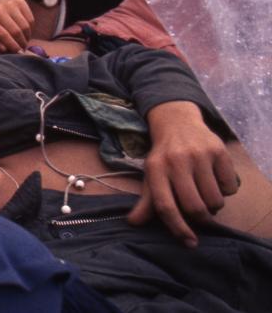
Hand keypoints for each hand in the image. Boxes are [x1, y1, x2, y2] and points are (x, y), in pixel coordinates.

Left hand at [0, 0, 32, 51]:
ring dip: (27, 37)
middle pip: (16, 31)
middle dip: (21, 42)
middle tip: (24, 48)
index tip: (19, 52)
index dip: (12, 46)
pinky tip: (27, 33)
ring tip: (25, 42)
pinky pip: (30, 19)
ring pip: (25, 26)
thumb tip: (5, 50)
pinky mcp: (20, 2)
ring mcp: (10, 4)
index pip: (3, 35)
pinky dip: (31, 29)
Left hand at [127, 101, 238, 247]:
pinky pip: (229, 187)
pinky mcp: (218, 151)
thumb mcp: (151, 176)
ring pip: (215, 199)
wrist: (177, 123)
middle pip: (194, 207)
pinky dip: (226, 190)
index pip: (165, 206)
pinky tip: (215, 180)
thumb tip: (134, 223)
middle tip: (201, 214)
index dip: (177, 228)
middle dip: (200, 218)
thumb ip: (147, 201)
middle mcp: (176, 161)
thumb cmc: (164, 157)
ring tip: (206, 195)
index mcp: (155, 169)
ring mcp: (198, 155)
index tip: (189, 241)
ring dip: (214, 205)